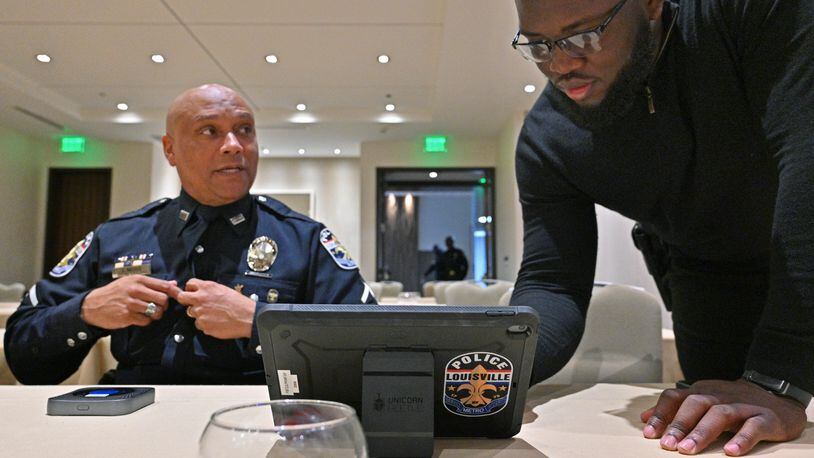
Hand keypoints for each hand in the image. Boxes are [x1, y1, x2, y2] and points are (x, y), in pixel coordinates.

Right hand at [81, 275, 176, 329]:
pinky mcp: (127, 316)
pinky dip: (146, 321)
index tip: (179, 296)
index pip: (163, 285)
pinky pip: (146, 320)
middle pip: (163, 299)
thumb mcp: (131, 282)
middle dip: (164, 305)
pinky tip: (139, 317)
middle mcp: (135, 290)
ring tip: (149, 313)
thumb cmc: (115, 293)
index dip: (175, 292)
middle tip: (159, 307)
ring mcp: (131, 303)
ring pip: (156, 311)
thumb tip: (173, 283)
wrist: (93, 305)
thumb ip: (152, 283)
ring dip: (156, 314)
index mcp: (138, 280)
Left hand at [171, 278, 255, 339]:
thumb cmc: (239, 304)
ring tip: (213, 315)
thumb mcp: (223, 289)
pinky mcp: (203, 325)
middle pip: (182, 297)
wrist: (247, 317)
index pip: (189, 283)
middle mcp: (201, 299)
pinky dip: (206, 324)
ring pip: (192, 313)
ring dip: (199, 314)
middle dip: (184, 299)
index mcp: (207, 287)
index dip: (190, 288)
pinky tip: (216, 322)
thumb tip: (201, 292)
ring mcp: (200, 312)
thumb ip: (209, 290)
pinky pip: (199, 324)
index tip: (191, 291)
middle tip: (190, 303)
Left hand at [641, 379, 806, 455]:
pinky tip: (731, 451)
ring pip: (720, 414)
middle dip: (679, 424)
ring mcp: (743, 406)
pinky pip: (754, 427)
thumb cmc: (732, 402)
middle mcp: (720, 396)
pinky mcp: (766, 418)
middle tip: (668, 445)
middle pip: (696, 404)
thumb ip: (674, 409)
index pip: (676, 397)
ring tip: (688, 450)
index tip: (649, 434)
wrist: (776, 393)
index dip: (661, 414)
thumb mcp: (701, 400)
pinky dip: (742, 438)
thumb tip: (644, 418)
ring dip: (702, 432)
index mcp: (702, 391)